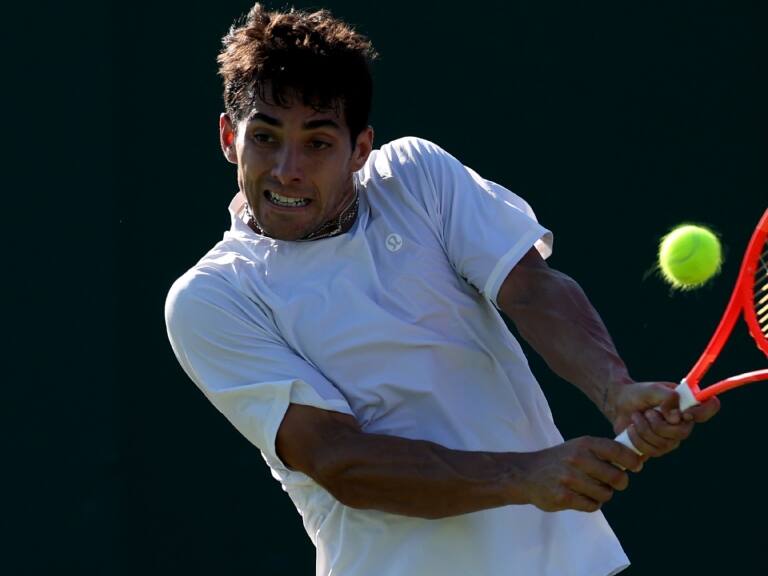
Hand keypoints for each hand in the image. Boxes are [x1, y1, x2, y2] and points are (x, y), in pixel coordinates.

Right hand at [518, 437, 642, 512]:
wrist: (526, 474)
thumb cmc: (559, 460)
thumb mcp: (578, 448)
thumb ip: (602, 453)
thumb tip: (637, 460)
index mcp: (584, 444)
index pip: (617, 450)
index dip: (632, 460)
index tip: (635, 466)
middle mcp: (578, 459)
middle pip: (617, 477)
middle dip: (618, 483)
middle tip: (611, 482)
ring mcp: (570, 478)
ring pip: (605, 494)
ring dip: (602, 495)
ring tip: (589, 489)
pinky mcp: (564, 497)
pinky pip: (592, 506)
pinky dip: (590, 503)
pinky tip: (579, 496)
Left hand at [611, 381, 720, 456]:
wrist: (618, 403)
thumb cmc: (639, 394)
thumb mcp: (653, 389)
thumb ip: (668, 397)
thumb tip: (676, 418)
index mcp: (687, 405)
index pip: (709, 407)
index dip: (702, 412)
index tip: (684, 413)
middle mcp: (683, 424)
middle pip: (682, 433)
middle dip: (658, 423)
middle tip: (647, 412)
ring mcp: (670, 439)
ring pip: (663, 444)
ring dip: (644, 428)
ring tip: (635, 417)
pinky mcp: (655, 449)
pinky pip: (651, 452)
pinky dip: (637, 439)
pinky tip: (631, 428)